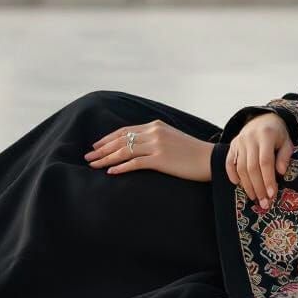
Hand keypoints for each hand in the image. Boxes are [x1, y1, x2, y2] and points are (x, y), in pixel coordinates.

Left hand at [84, 120, 214, 182]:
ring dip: (106, 158)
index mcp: (155, 125)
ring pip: (124, 151)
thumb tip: (137, 145)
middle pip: (121, 139)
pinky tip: (110, 172)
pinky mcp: (160, 159)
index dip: (108, 138)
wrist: (209, 159)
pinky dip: (121, 167)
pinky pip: (135, 163)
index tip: (96, 145)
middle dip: (102, 149)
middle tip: (88, 156)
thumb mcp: (171, 138)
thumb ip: (154, 138)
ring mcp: (157, 145)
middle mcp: (154, 132)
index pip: (125, 130)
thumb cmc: (191, 152)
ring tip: (93, 165)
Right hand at [226, 112, 293, 209]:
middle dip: (258, 187)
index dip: (268, 179)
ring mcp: (239, 141)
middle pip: (252, 167)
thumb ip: (285, 156)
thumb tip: (281, 172)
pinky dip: (232, 174)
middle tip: (263, 202)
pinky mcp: (232, 145)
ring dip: (247, 185)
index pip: (266, 161)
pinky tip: (238, 185)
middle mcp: (250, 137)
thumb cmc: (278, 134)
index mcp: (266, 135)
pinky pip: (229, 162)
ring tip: (254, 197)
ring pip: (240, 167)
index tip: (272, 194)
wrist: (263, 119)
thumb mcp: (287, 142)